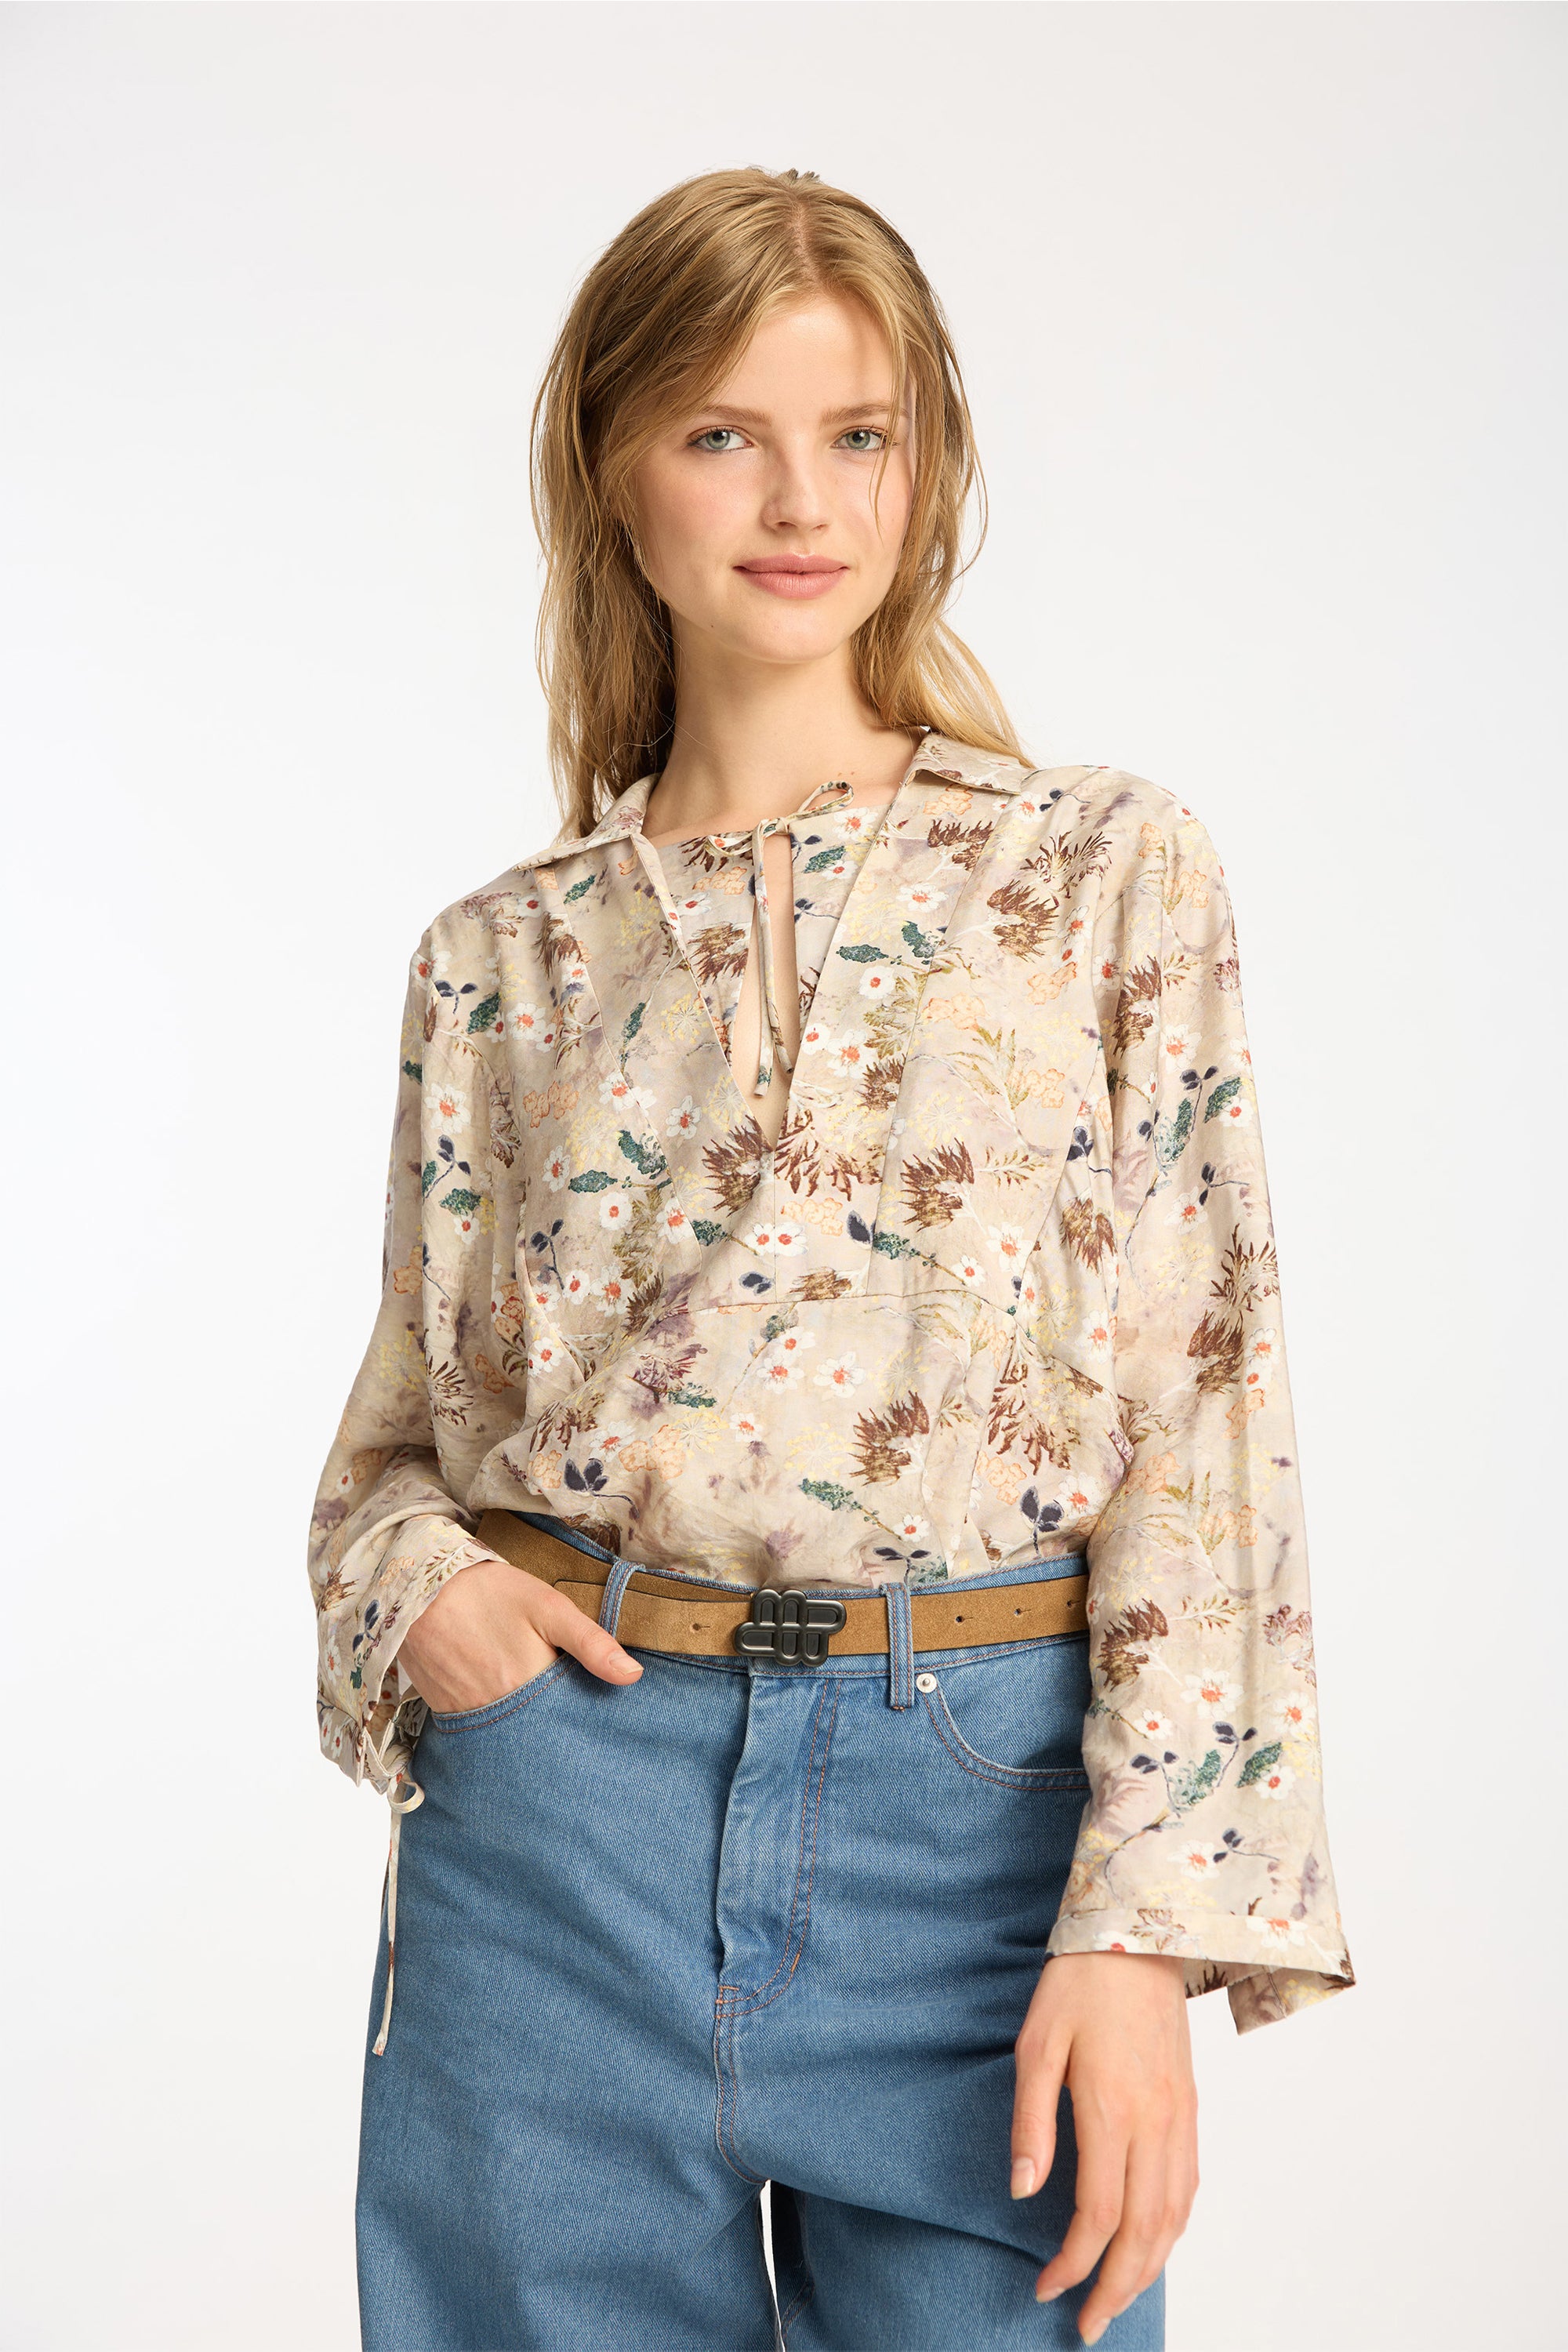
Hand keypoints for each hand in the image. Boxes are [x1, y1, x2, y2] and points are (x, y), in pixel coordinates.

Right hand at [394, 1555, 643, 1715]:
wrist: (421, 1586)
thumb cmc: (490, 1592)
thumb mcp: (549, 1607)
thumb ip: (591, 1643)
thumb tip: (633, 1676)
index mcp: (528, 1687)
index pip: (568, 1721)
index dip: (584, 1719)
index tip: (598, 1717)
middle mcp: (497, 1712)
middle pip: (538, 1735)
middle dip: (555, 1729)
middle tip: (568, 1715)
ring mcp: (467, 1715)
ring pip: (508, 1734)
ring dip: (525, 1727)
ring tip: (536, 1709)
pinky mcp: (444, 1710)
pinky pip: (478, 1728)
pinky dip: (494, 1721)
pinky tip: (503, 1703)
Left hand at [1011, 1952, 1197, 2345]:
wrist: (1138, 1932)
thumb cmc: (1078, 1984)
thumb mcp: (1036, 2044)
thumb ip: (1032, 2123)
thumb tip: (1023, 2193)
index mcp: (1113, 2108)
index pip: (1098, 2214)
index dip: (1072, 2264)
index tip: (1045, 2287)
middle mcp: (1157, 2121)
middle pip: (1144, 2233)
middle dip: (1115, 2289)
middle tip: (1087, 2325)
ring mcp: (1181, 2116)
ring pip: (1175, 2218)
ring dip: (1148, 2270)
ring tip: (1116, 2299)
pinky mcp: (1191, 2106)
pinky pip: (1189, 2186)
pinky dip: (1173, 2231)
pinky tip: (1152, 2245)